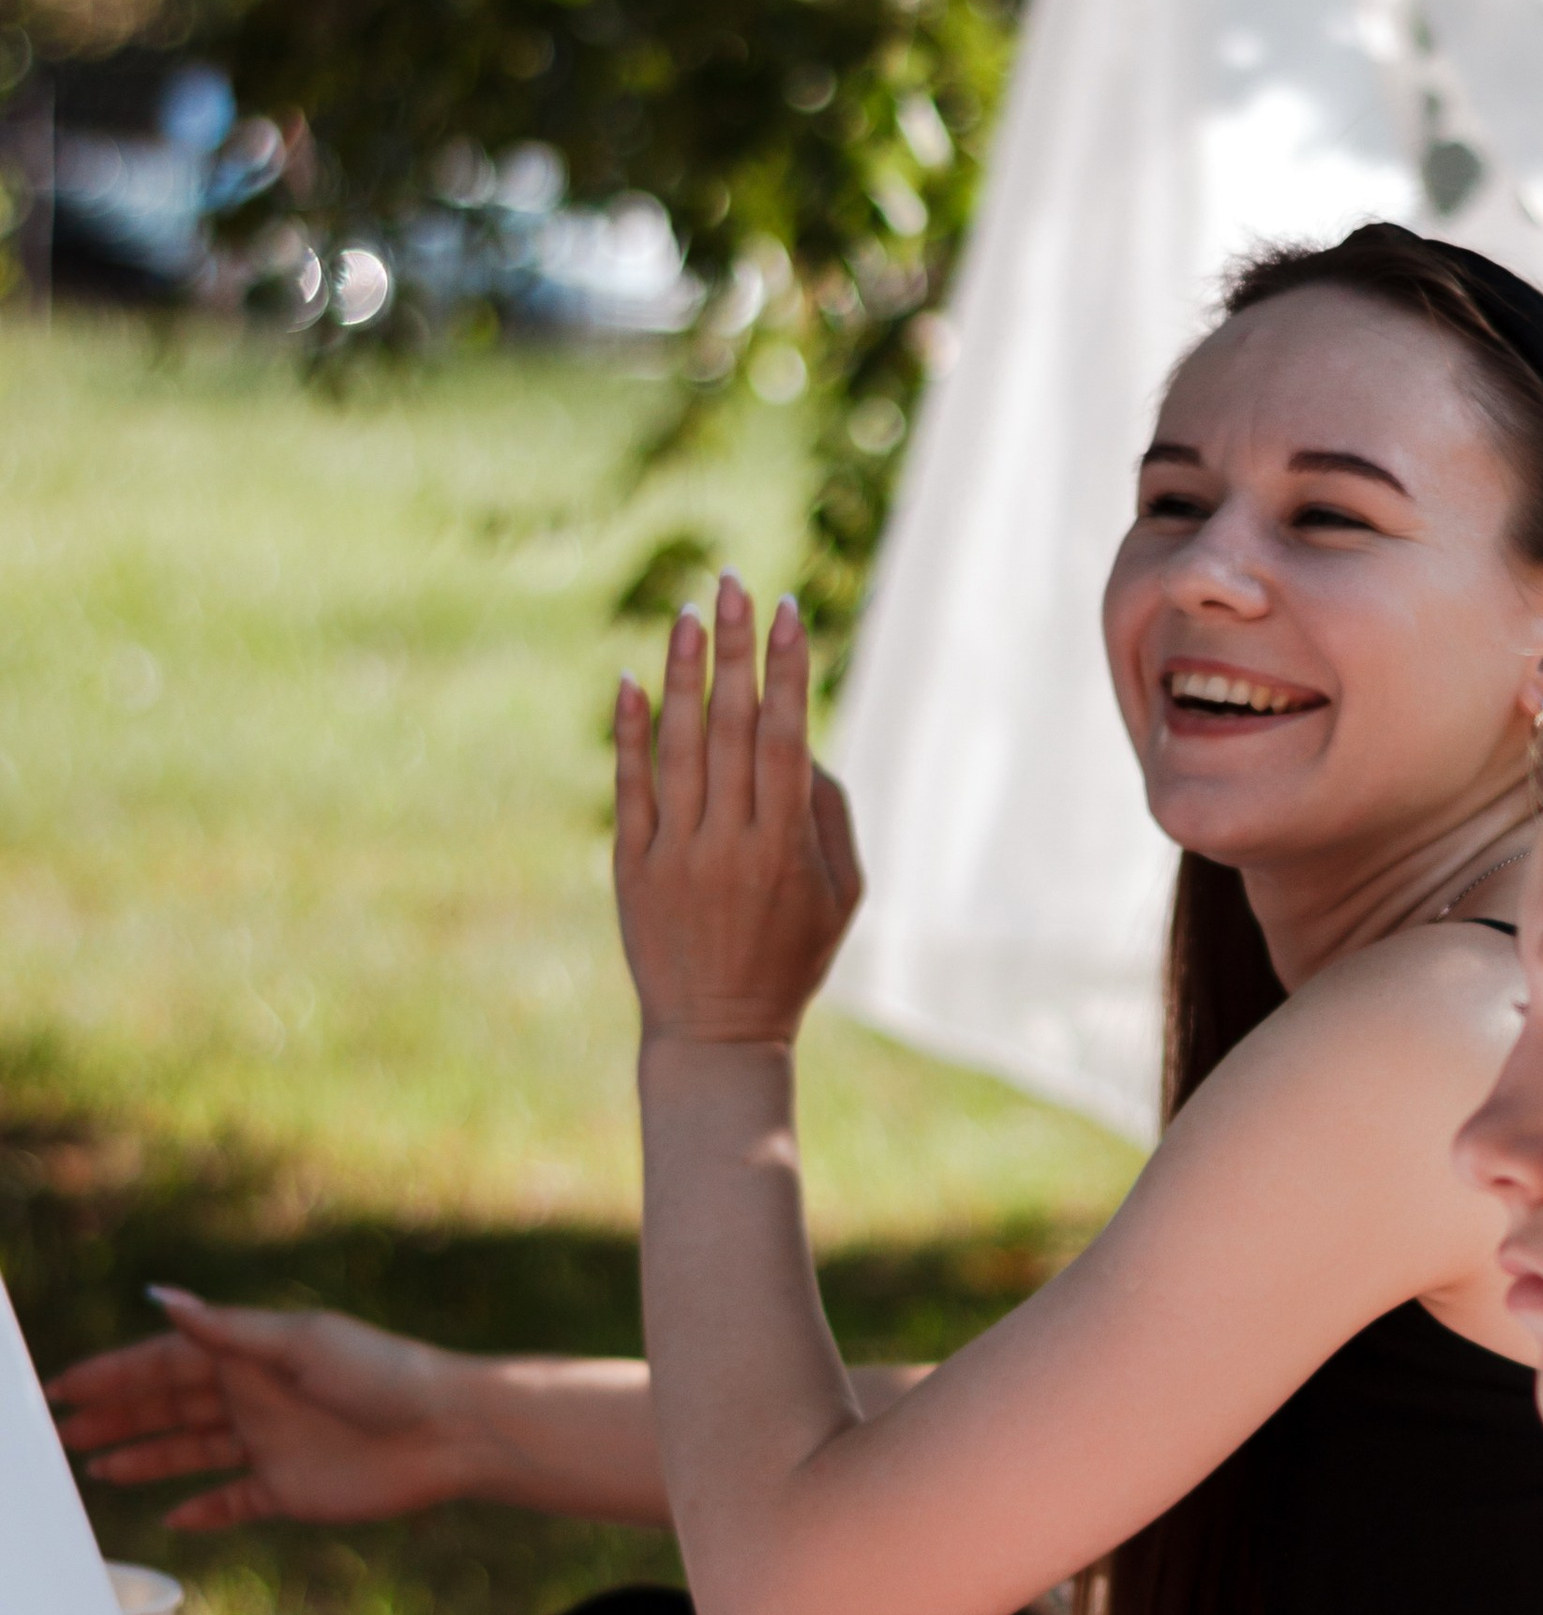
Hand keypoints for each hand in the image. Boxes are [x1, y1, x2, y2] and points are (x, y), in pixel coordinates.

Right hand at [46, 1290, 465, 1530]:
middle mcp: (255, 1397)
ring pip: (191, 1452)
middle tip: (61, 1430)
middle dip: (117, 1415)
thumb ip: (226, 1331)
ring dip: (146, 1459)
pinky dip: (202, 1510)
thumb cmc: (382, 1374)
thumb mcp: (299, 1344)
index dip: (114, 1374)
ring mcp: (271, 1445)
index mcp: (254, 1355)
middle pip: (170, 1406)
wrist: (450, 1431)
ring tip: (97, 1468)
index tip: (62, 1387)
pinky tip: (169, 1518)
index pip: (167, 1361)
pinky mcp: (290, 1490)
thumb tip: (160, 1297)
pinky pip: (233, 1501)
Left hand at [615, 576, 862, 1049]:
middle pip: (733, 726)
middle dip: (736, 648)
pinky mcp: (632, 867)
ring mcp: (676, 853)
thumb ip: (829, 815)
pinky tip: (630, 681)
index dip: (787, 670)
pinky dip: (628, 733)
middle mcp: (729, 843)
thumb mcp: (842, 895)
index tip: (786, 611)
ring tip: (688, 613)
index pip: (787, 738)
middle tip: (733, 582)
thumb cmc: (793, 957)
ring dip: (684, 674)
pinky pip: (629, 788)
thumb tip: (803, 740)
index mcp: (786, 847)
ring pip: (678, 746)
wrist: (716, 1032)